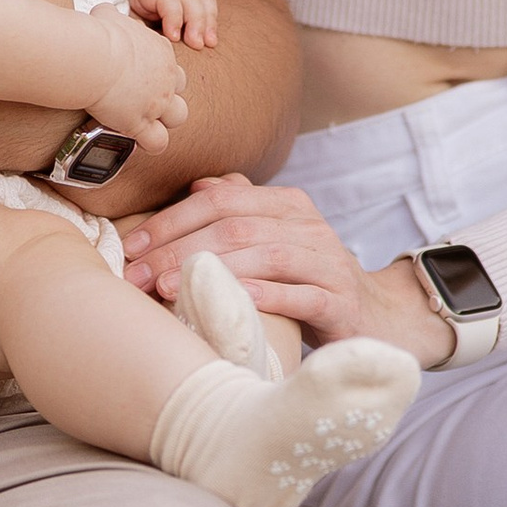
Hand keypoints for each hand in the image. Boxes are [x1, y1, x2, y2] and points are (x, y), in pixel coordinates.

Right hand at [79, 13, 188, 148]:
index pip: (169, 63)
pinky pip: (158, 143)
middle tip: (145, 97)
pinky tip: (137, 139)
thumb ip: (111, 16)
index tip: (138, 75)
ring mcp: (157, 103)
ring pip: (178, 117)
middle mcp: (166, 78)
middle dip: (167, 94)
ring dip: (164, 120)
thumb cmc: (100, 34)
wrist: (96, 57)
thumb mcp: (109, 16)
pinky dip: (150, 144)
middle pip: (180, 89)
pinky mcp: (142, 123)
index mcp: (161, 51)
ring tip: (145, 120)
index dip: (155, 72)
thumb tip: (102, 13)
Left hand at [113, 176, 454, 363]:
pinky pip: (299, 294)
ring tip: (167, 291)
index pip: (221, 199)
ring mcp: (328, 262)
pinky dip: (262, 295)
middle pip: (236, 226)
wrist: (375, 320)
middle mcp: (309, 226)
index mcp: (286, 205)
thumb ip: (239, 210)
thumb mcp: (273, 242)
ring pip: (265, 255)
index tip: (131, 247)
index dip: (171, 220)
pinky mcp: (341, 302)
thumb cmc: (307, 283)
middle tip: (137, 276)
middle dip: (179, 249)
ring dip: (211, 272)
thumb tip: (197, 186)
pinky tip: (228, 303)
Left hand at [130, 0, 218, 50]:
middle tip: (197, 44)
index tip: (173, 38)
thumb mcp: (124, 24)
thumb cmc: (127, 23)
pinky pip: (207, 1)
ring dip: (208, 21)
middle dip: (195, 20)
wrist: (129, 16)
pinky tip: (212, 37)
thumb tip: (146, 37)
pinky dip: (212, 19)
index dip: (172, 16)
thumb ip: (134, 28)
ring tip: (209, 43)